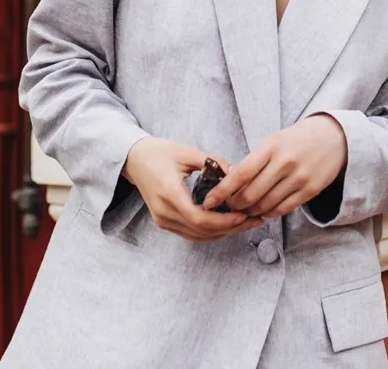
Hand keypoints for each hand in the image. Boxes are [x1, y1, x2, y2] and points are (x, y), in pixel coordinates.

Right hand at [122, 137, 261, 241]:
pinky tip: (226, 224)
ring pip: (197, 236)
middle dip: (230, 228)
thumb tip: (236, 172)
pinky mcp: (164, 222)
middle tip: (253, 220)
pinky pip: (190, 233)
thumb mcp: (186, 152)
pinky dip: (210, 232)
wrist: (134, 160)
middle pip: (202, 231)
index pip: (200, 218)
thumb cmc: (159, 153)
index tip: (243, 214)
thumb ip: (212, 161)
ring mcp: (163, 220)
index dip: (224, 221)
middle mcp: (165, 212)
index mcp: (170, 193)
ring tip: (245, 223)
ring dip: (222, 232)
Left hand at [203, 114, 347, 218]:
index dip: (222, 191)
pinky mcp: (310, 190)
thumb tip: (230, 182)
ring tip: (245, 210)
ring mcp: (299, 178)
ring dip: (251, 212)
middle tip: (229, 206)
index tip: (210, 201)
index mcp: (271, 147)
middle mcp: (284, 163)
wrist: (334, 137)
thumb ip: (254, 161)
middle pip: (251, 194)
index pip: (240, 174)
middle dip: (235, 205)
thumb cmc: (297, 139)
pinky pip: (283, 209)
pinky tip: (263, 211)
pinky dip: (269, 213)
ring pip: (265, 205)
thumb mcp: (273, 141)